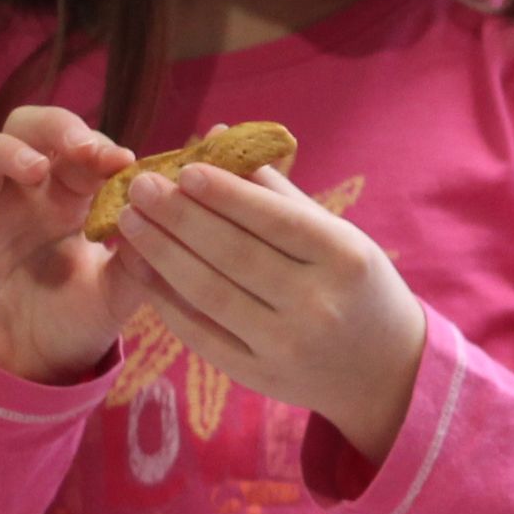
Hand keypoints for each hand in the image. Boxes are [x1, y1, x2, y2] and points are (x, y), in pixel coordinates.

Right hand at [0, 106, 143, 383]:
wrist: (36, 373)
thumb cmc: (77, 320)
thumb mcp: (120, 293)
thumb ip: (144, 256)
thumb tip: (176, 209)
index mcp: (66, 196)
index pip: (77, 149)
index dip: (99, 145)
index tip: (125, 160)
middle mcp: (20, 196)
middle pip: (24, 130)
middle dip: (54, 128)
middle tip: (84, 149)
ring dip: (4, 151)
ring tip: (36, 167)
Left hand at [104, 144, 427, 464]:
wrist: (385, 370)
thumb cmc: (357, 286)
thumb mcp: (339, 236)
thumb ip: (279, 193)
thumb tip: (219, 138)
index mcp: (345, 258)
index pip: (275, 220)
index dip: (225, 194)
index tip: (184, 169)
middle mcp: (318, 304)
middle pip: (234, 254)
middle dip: (179, 217)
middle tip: (140, 186)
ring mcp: (286, 345)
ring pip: (209, 293)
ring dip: (161, 253)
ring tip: (129, 220)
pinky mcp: (258, 375)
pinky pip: (200, 333)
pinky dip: (165, 299)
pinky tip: (141, 268)